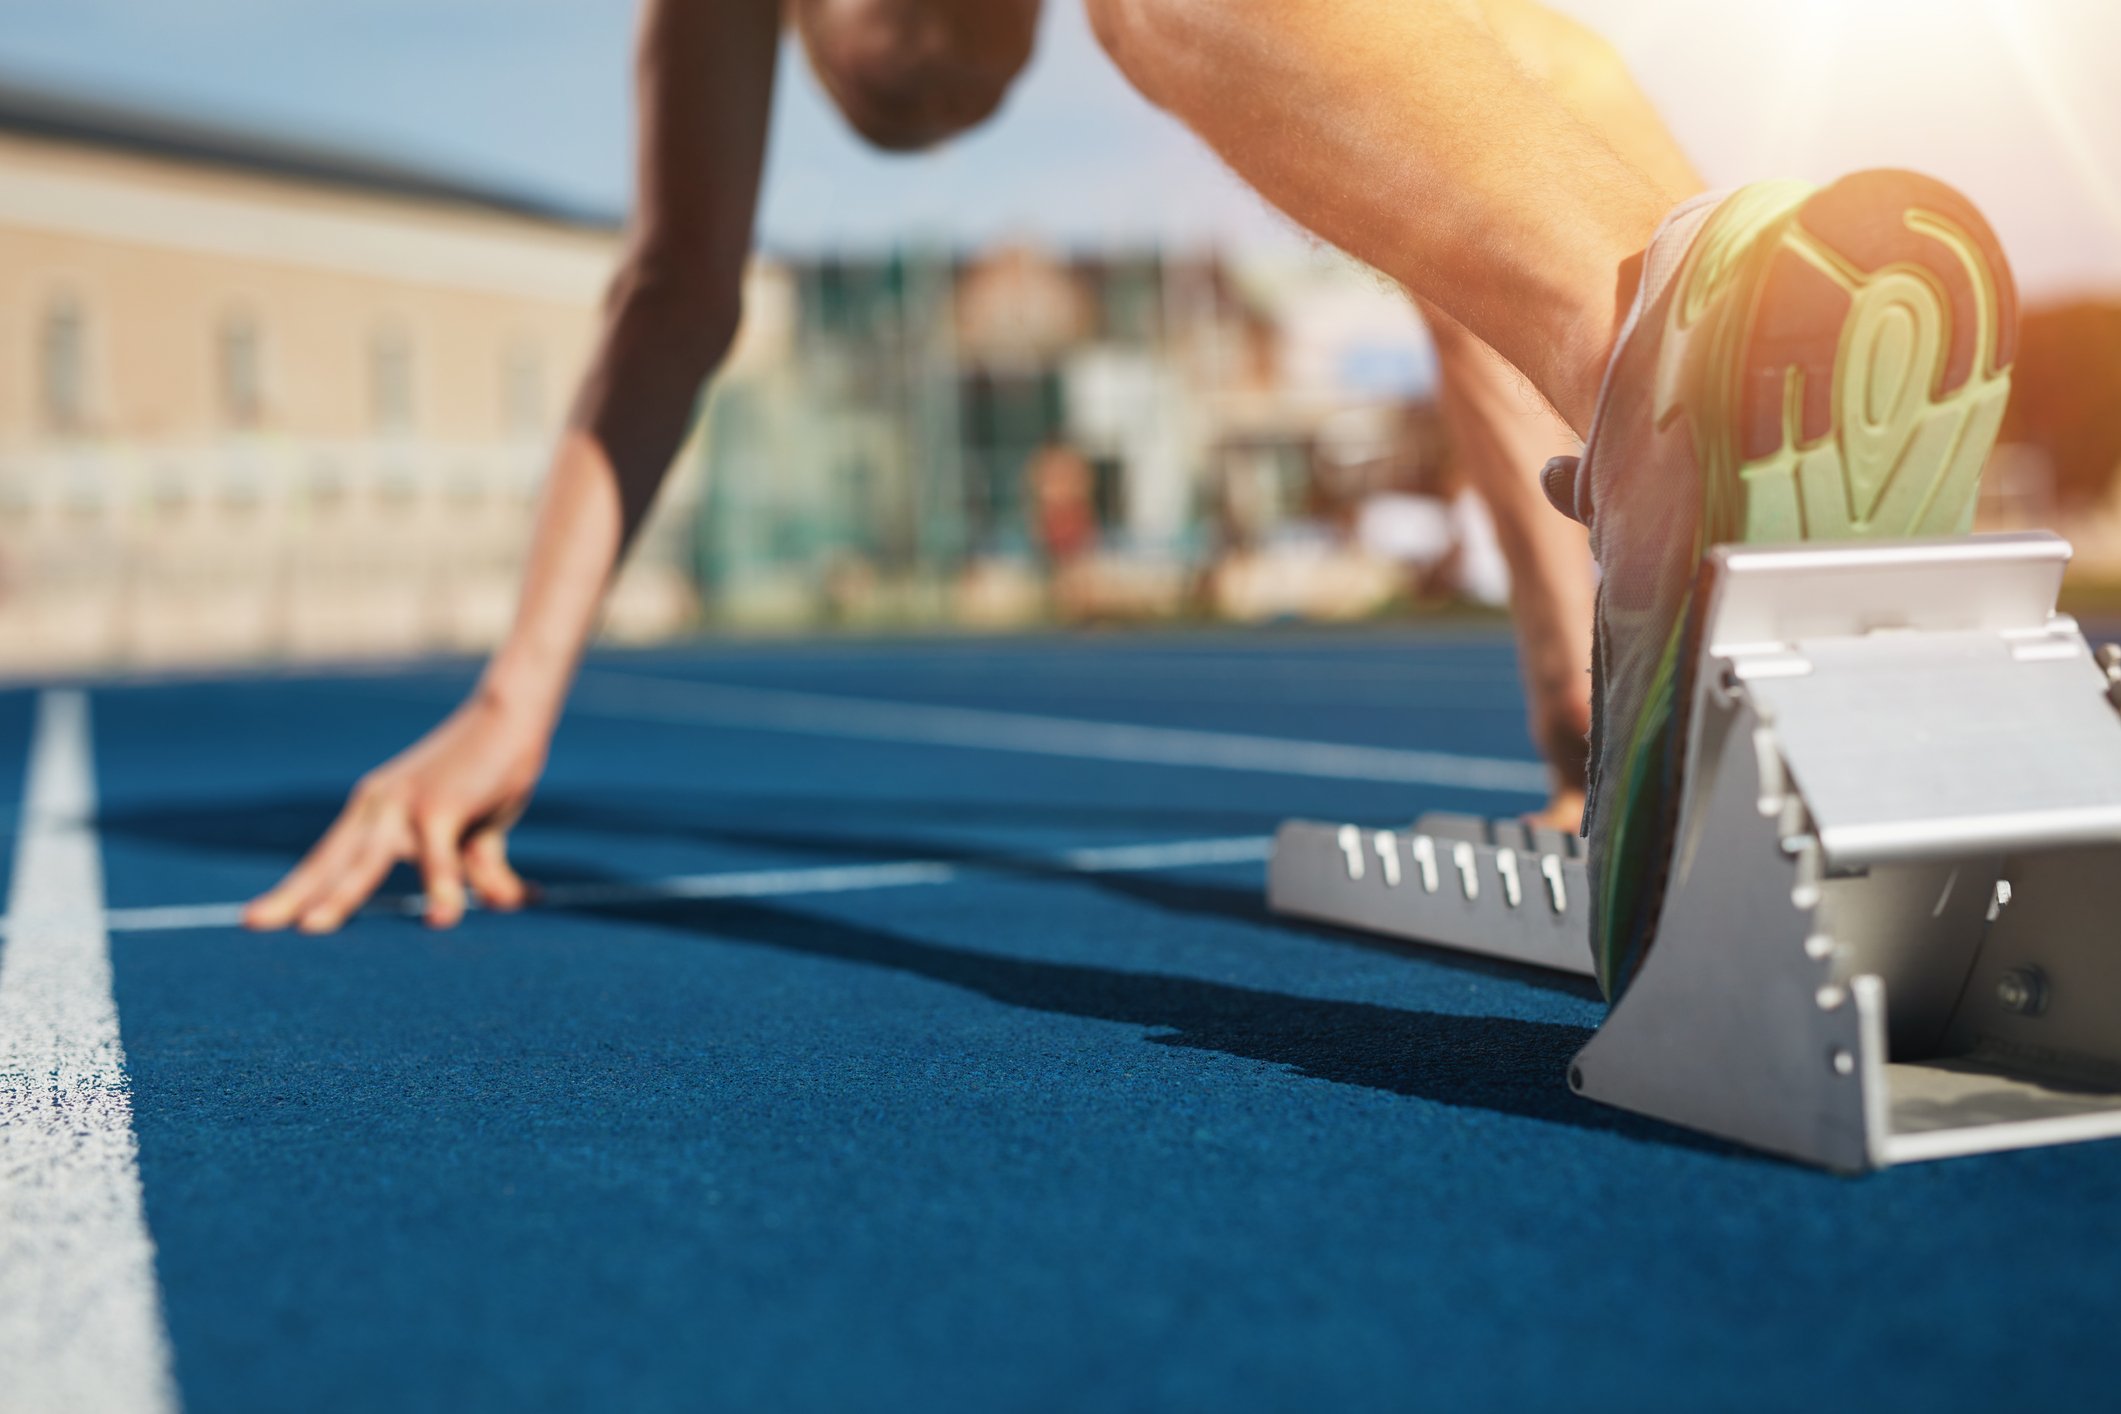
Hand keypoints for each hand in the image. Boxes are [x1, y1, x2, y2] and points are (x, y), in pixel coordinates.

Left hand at [244, 691, 549, 932]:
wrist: (510, 712)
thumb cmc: (490, 770)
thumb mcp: (477, 829)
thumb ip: (477, 867)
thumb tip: (502, 904)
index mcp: (376, 808)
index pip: (329, 857)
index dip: (296, 889)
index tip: (258, 917)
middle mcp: (379, 805)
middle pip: (331, 861)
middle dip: (294, 895)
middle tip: (251, 923)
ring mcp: (405, 804)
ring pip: (367, 861)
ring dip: (340, 895)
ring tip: (313, 928)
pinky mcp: (442, 805)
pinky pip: (437, 856)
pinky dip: (442, 887)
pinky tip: (442, 919)